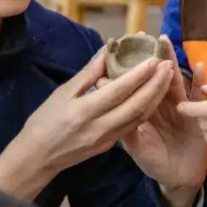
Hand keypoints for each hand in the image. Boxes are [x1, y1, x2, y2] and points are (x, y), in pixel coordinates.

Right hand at [0, 49, 174, 200]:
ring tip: (167, 76)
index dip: (138, 75)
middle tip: (168, 64)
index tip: (153, 59)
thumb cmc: (45, 120)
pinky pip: (133, 125)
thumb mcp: (63, 92)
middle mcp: (100, 127)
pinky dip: (146, 108)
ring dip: (156, 96)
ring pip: (139, 117)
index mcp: (84, 111)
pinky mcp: (111, 145)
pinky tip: (155, 94)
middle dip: (155, 85)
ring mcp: (107, 139)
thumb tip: (107, 50)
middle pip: (136, 105)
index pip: (118, 91)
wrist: (38, 157)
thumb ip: (88, 73)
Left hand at [96, 35, 206, 206]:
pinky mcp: (197, 113)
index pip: (136, 85)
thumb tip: (111, 113)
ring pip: (173, 79)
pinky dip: (199, 80)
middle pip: (155, 76)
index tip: (119, 48)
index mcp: (145, 109)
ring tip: (165, 41)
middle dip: (150, 55)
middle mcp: (162, 103)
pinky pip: (198, 95)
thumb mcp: (137, 148)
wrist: (179, 178)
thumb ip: (127, 132)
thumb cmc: (155, 162)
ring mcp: (180, 106)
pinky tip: (199, 65)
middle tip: (143, 35)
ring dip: (170, 60)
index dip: (128, 67)